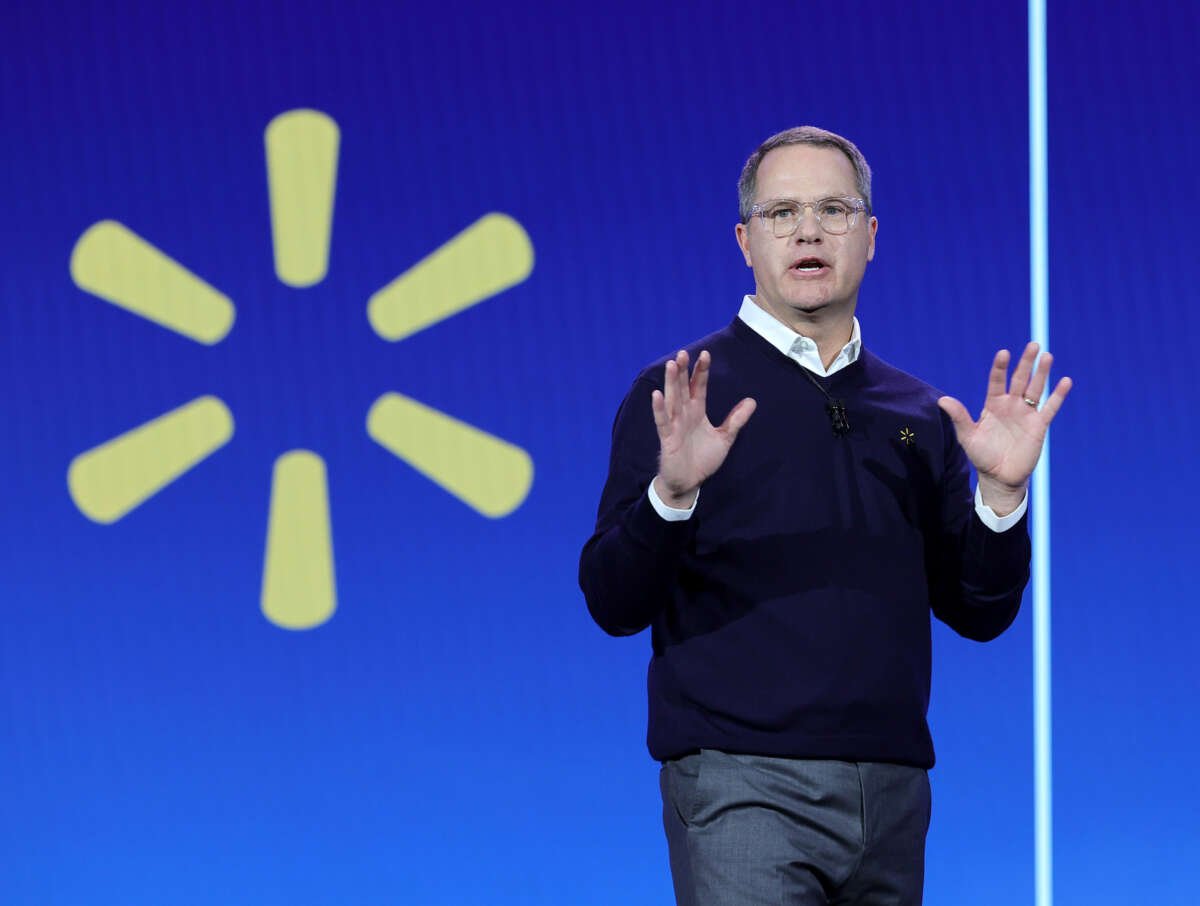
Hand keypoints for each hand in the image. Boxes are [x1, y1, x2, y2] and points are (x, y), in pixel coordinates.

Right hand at [651, 350, 756, 507]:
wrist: (689, 483)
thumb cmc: (703, 459)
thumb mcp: (725, 438)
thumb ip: (736, 420)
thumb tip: (752, 401)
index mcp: (697, 411)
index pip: (699, 387)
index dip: (701, 371)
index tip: (705, 354)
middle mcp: (684, 414)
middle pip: (683, 388)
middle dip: (684, 371)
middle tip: (683, 353)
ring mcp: (674, 425)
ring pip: (672, 400)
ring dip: (671, 383)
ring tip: (671, 365)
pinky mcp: (667, 438)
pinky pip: (662, 421)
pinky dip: (659, 409)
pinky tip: (656, 395)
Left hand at [937, 342, 1072, 514]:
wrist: (999, 477)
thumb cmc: (981, 455)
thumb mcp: (968, 436)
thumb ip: (959, 417)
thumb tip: (942, 400)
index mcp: (993, 404)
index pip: (997, 381)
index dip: (1000, 367)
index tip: (1004, 353)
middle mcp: (1011, 405)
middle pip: (1020, 379)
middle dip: (1026, 362)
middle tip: (1034, 345)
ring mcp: (1026, 414)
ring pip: (1036, 389)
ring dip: (1042, 373)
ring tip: (1047, 356)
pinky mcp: (1039, 425)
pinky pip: (1050, 408)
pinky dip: (1058, 395)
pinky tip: (1066, 381)